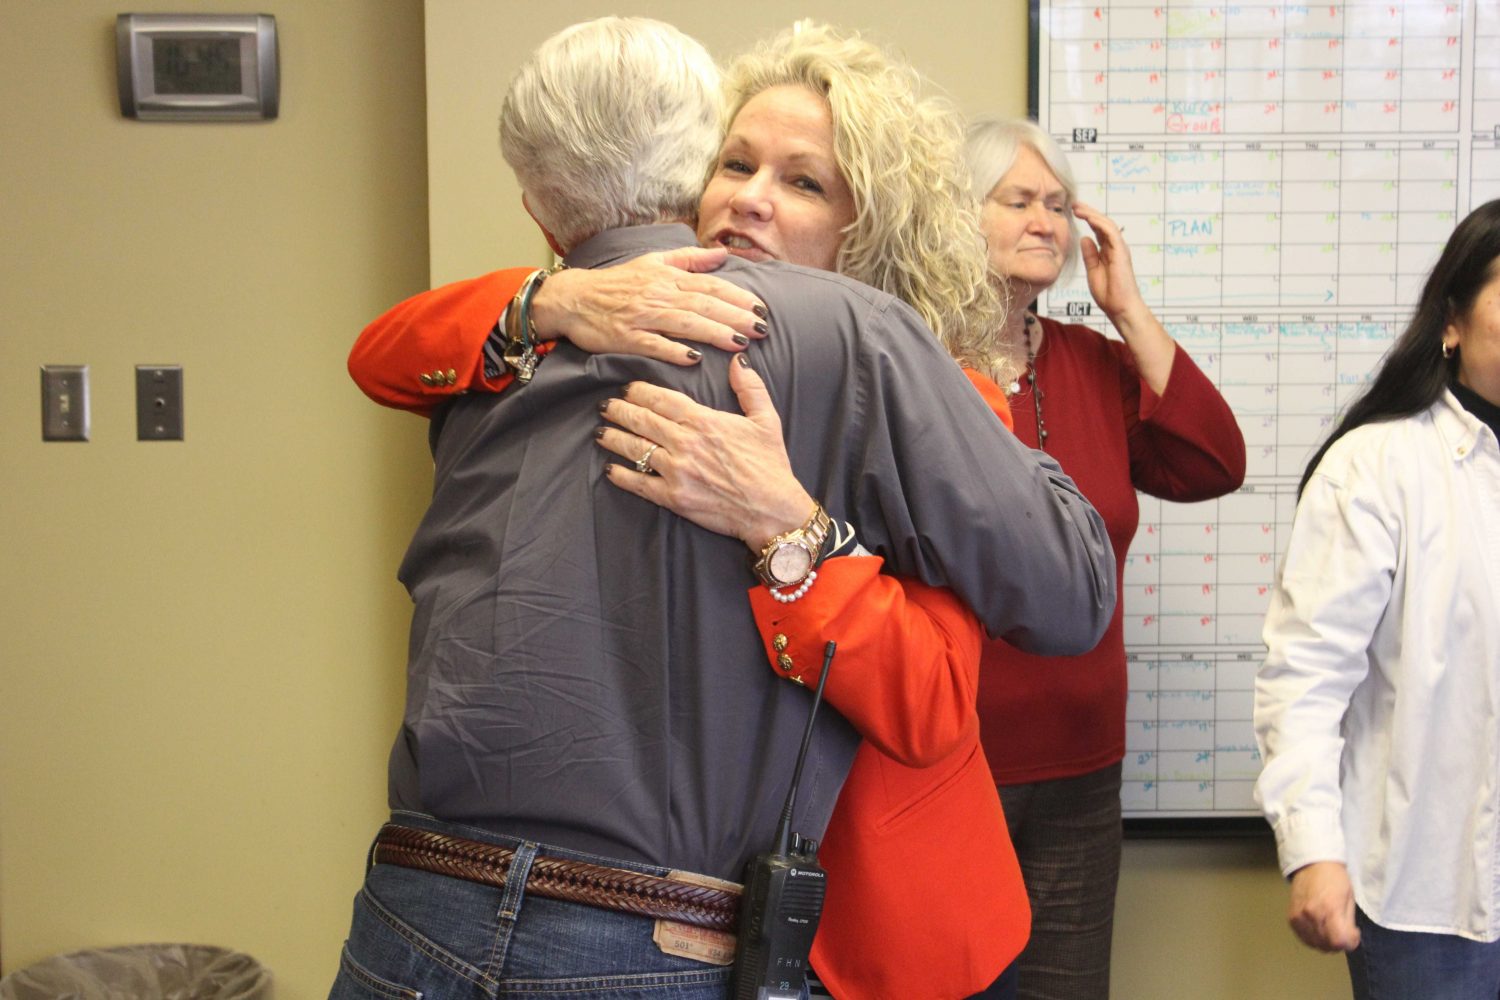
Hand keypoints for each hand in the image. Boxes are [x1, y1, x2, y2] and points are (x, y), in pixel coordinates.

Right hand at [533, 247, 767, 363]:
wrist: (573, 298)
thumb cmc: (617, 283)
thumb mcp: (653, 262)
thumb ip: (690, 259)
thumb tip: (723, 254)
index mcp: (667, 277)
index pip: (710, 285)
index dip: (737, 297)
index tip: (761, 308)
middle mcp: (658, 294)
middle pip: (704, 305)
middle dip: (735, 316)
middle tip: (762, 328)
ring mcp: (642, 316)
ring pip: (684, 323)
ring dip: (714, 332)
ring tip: (740, 342)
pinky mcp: (626, 337)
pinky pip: (653, 344)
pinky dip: (673, 350)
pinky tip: (694, 359)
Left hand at [596, 357, 814, 551]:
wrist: (771, 509)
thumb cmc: (770, 465)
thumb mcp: (766, 420)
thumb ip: (749, 387)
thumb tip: (737, 361)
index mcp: (703, 421)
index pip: (660, 399)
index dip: (638, 391)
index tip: (627, 388)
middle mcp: (684, 443)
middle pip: (641, 420)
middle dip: (619, 410)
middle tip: (606, 406)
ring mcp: (676, 471)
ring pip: (634, 448)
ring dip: (613, 438)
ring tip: (601, 432)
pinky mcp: (673, 497)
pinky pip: (638, 483)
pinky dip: (621, 475)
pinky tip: (610, 469)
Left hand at [1073, 200, 1175, 393]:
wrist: (1120, 308)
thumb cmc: (1109, 294)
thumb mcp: (1093, 271)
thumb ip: (1090, 255)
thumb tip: (1084, 239)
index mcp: (1107, 252)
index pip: (1097, 231)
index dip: (1087, 220)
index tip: (1073, 212)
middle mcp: (1114, 247)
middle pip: (1101, 224)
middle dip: (1088, 212)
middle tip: (1073, 204)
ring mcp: (1119, 248)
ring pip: (1106, 224)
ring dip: (1092, 214)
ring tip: (1078, 207)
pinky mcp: (1121, 252)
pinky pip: (1111, 232)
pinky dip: (1099, 223)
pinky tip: (1088, 217)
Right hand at [1287, 861, 1361, 952]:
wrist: (1312, 865)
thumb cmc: (1334, 878)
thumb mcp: (1349, 898)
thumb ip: (1348, 922)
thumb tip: (1348, 939)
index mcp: (1330, 909)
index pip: (1339, 942)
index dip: (1350, 943)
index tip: (1353, 935)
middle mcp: (1312, 915)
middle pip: (1328, 946)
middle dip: (1339, 943)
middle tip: (1343, 932)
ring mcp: (1299, 917)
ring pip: (1316, 945)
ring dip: (1327, 943)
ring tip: (1331, 931)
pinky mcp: (1292, 918)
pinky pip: (1304, 938)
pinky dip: (1314, 939)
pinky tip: (1320, 930)